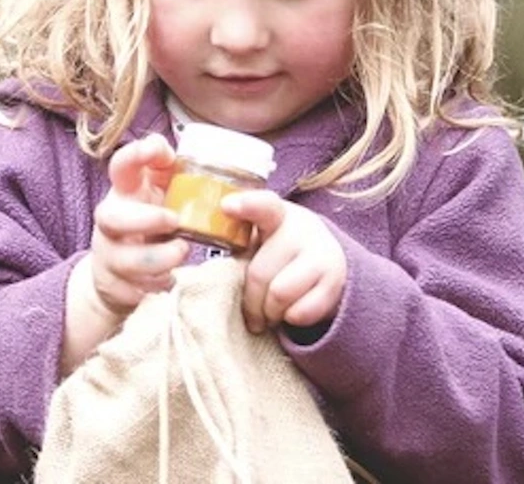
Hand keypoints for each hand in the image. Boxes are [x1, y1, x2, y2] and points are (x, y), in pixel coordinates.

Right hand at [89, 133, 189, 314]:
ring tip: (182, 252)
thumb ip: (164, 166)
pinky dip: (155, 286)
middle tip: (176, 220)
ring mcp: (109, 253)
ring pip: (125, 259)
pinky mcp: (113, 284)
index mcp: (124, 190)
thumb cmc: (149, 217)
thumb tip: (163, 146)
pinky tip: (169, 280)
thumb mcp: (157, 188)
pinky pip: (132, 289)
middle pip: (111, 217)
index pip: (119, 166)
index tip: (155, 149)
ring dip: (158, 257)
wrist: (118, 269)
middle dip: (145, 219)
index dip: (134, 155)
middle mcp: (110, 220)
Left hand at [221, 191, 346, 333]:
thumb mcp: (261, 238)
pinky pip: (302, 312)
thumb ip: (238, 239)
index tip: (226, 206)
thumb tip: (188, 257)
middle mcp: (301, 228)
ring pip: (279, 295)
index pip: (263, 205)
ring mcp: (321, 252)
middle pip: (259, 272)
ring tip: (270, 313)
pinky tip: (292, 312)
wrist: (328, 261)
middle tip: (251, 312)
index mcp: (276, 213)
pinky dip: (292, 319)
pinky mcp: (335, 280)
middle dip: (251, 301)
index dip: (245, 205)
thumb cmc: (278, 251)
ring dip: (269, 312)